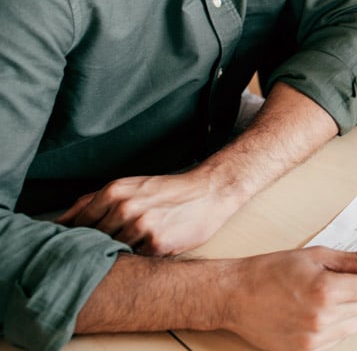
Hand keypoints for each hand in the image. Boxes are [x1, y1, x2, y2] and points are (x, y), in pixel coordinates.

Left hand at [57, 169, 241, 255]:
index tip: (85, 242)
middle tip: (116, 243)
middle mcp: (125, 207)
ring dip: (121, 251)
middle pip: (94, 240)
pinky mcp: (157, 244)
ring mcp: (141, 226)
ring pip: (113, 251)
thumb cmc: (166, 191)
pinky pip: (135, 259)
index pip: (78, 224)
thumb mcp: (128, 186)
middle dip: (99, 246)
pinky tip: (152, 245)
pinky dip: (140, 256)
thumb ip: (91, 201)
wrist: (209, 192)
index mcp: (114, 191)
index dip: (79, 237)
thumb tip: (58, 222)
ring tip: (139, 241)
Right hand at [225, 247, 356, 350]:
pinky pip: (340, 336)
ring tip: (335, 291)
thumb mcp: (316, 256)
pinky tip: (324, 308)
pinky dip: (340, 321)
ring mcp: (314, 340)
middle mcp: (322, 319)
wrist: (235, 296)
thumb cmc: (270, 271)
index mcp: (326, 291)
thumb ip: (355, 261)